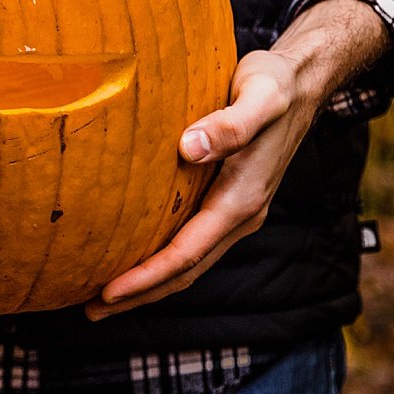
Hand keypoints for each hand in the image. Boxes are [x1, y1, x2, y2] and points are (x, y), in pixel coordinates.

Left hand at [86, 0, 390, 318]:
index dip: (147, 276)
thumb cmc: (275, 85)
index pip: (187, 252)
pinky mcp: (229, 202)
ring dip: (149, 285)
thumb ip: (230, 124)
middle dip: (140, 295)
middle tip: (91, 311)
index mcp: (242, 199)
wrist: (302, 82)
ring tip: (104, 298)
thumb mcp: (258, 96)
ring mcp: (237, 212)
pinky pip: (192, 245)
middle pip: (185, 271)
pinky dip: (162, 262)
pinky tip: (135, 259)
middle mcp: (241, 215)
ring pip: (189, 263)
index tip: (109, 290)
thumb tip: (190, 148)